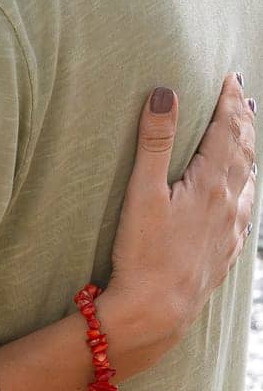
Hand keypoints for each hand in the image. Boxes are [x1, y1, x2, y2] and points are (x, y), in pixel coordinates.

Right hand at [105, 74, 255, 350]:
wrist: (157, 312)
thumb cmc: (143, 252)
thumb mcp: (141, 191)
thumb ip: (155, 140)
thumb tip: (166, 93)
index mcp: (210, 185)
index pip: (227, 132)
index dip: (229, 103)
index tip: (230, 78)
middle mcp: (229, 205)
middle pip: (244, 153)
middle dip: (242, 120)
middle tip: (240, 95)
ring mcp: (231, 231)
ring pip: (248, 181)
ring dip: (248, 151)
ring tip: (245, 133)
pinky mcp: (226, 252)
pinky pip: (246, 210)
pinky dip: (246, 187)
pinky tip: (241, 193)